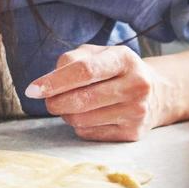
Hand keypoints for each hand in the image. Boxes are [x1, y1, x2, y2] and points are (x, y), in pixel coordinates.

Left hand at [26, 44, 170, 141]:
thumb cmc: (115, 70)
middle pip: (81, 99)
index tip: (32, 89)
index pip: (84, 71)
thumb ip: (71, 60)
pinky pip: (89, 133)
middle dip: (54, 101)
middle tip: (47, 100)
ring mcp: (137, 112)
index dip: (54, 82)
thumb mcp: (97, 53)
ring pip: (82, 120)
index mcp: (124, 59)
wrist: (156, 93)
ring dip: (66, 114)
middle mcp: (136, 86)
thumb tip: (48, 81)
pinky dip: (79, 125)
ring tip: (70, 104)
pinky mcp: (133, 133)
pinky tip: (87, 115)